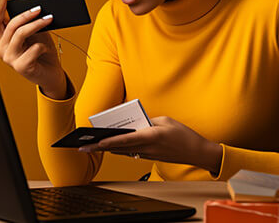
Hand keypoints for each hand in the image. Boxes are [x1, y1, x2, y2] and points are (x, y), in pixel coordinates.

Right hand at [0, 0, 66, 97]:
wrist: (50, 74)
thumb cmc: (42, 53)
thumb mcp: (34, 34)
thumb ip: (28, 24)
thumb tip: (32, 8)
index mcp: (1, 41)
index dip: (0, 8)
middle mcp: (2, 50)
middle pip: (10, 25)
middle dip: (26, 14)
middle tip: (39, 9)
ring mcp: (10, 59)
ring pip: (21, 34)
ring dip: (37, 24)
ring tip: (48, 20)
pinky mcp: (21, 67)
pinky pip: (33, 48)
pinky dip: (43, 45)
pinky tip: (46, 49)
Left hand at [78, 116, 222, 173]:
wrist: (195, 151)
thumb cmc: (182, 134)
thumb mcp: (164, 120)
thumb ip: (147, 120)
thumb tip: (134, 122)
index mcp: (150, 136)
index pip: (124, 140)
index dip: (108, 142)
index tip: (95, 143)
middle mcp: (146, 148)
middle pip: (118, 148)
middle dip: (100, 148)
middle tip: (83, 148)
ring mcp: (147, 154)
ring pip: (122, 151)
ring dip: (107, 149)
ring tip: (91, 146)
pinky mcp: (148, 156)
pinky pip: (130, 152)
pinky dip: (119, 149)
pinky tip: (110, 146)